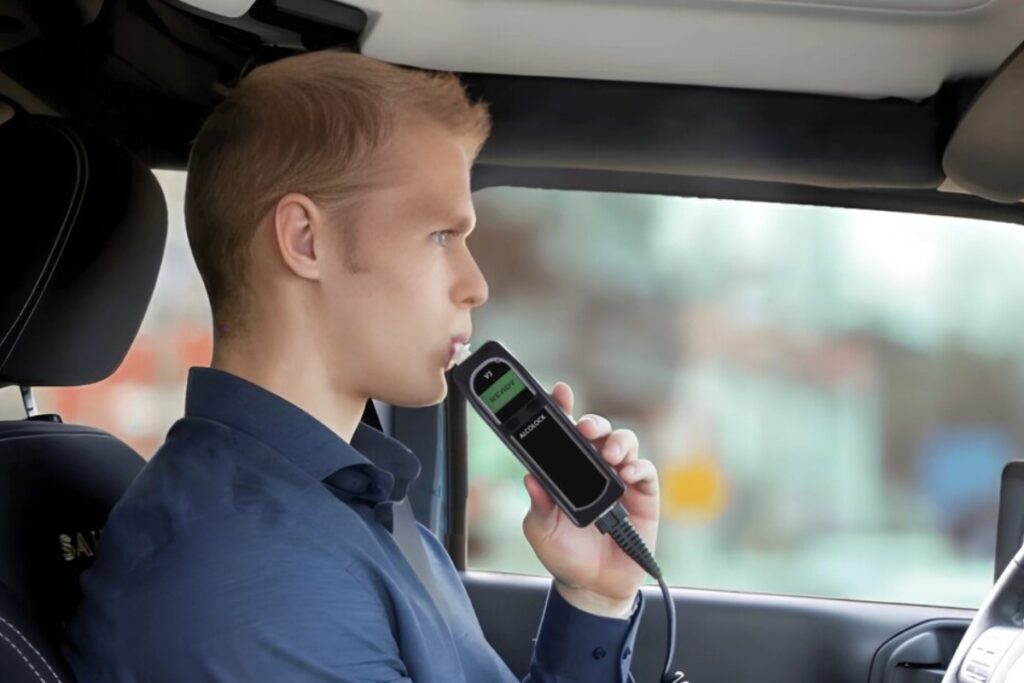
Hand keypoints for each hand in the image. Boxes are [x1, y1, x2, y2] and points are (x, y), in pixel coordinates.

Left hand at [521, 381, 660, 617]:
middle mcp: (593, 467)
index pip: (562, 433)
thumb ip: (538, 505)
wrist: (592, 586)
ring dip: (616, 441)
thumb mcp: (541, 530)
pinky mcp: (643, 495)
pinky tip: (626, 476)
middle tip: (584, 428)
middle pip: (597, 431)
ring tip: (608, 455)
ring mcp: (620, 478)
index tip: (558, 393)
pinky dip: (637, 467)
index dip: (561, 409)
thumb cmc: (564, 554)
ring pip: (623, 442)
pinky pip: (644, 470)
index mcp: (565, 469)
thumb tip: (531, 478)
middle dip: (592, 422)